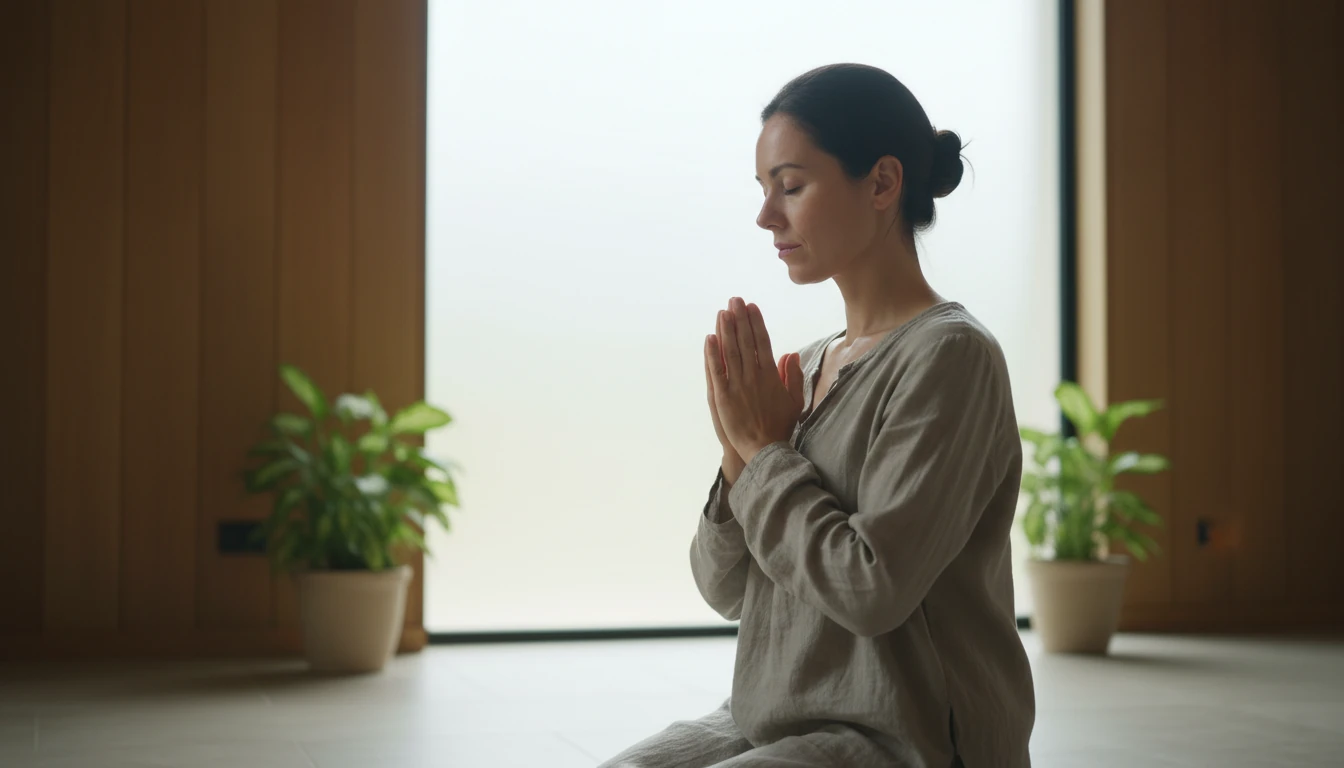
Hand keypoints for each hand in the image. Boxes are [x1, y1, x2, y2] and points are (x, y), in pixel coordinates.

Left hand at [705, 297, 804, 465]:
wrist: (764, 449)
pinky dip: (713, 353)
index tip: (752, 307)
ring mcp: (737, 385)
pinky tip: (710, 338)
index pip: (763, 342)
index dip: (756, 322)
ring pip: (730, 351)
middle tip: (735, 300)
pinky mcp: (722, 396)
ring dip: (726, 330)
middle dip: (740, 318)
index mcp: (771, 375)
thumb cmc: (780, 426)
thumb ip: (794, 376)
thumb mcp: (795, 400)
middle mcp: (754, 376)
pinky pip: (716, 370)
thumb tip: (792, 353)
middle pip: (745, 341)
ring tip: (723, 311)